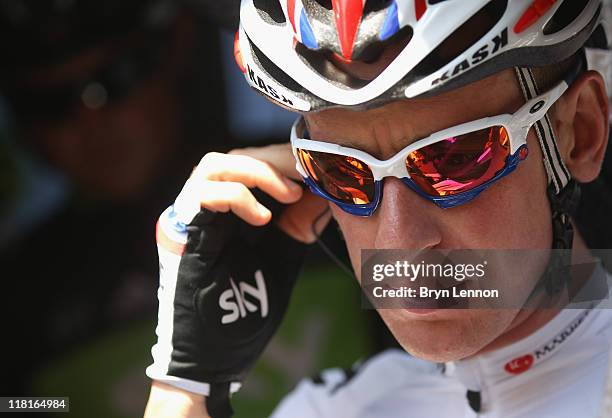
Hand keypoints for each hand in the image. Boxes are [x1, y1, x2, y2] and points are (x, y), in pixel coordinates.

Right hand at [146, 144, 330, 417]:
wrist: (215, 356)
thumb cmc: (244, 313)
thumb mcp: (281, 255)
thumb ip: (298, 221)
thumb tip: (324, 186)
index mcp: (226, 213)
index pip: (252, 164)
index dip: (284, 161)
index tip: (319, 170)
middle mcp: (203, 209)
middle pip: (235, 158)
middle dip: (277, 163)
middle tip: (309, 179)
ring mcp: (188, 220)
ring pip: (213, 165)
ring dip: (257, 173)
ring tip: (289, 195)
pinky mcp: (180, 234)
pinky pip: (202, 194)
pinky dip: (238, 197)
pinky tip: (263, 220)